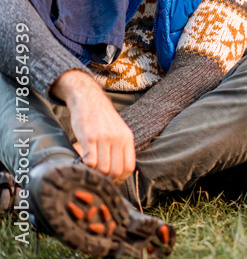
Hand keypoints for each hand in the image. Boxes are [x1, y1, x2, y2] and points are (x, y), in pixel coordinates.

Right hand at [52, 70, 134, 184]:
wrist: (88, 99)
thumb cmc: (102, 119)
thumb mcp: (118, 130)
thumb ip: (120, 148)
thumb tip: (117, 172)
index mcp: (127, 138)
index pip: (129, 166)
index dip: (120, 179)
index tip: (111, 182)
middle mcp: (118, 138)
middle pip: (116, 170)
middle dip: (107, 181)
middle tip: (98, 182)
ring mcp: (104, 138)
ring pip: (103, 168)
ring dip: (96, 176)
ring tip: (90, 174)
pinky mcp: (88, 137)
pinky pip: (90, 161)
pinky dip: (86, 168)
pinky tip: (82, 165)